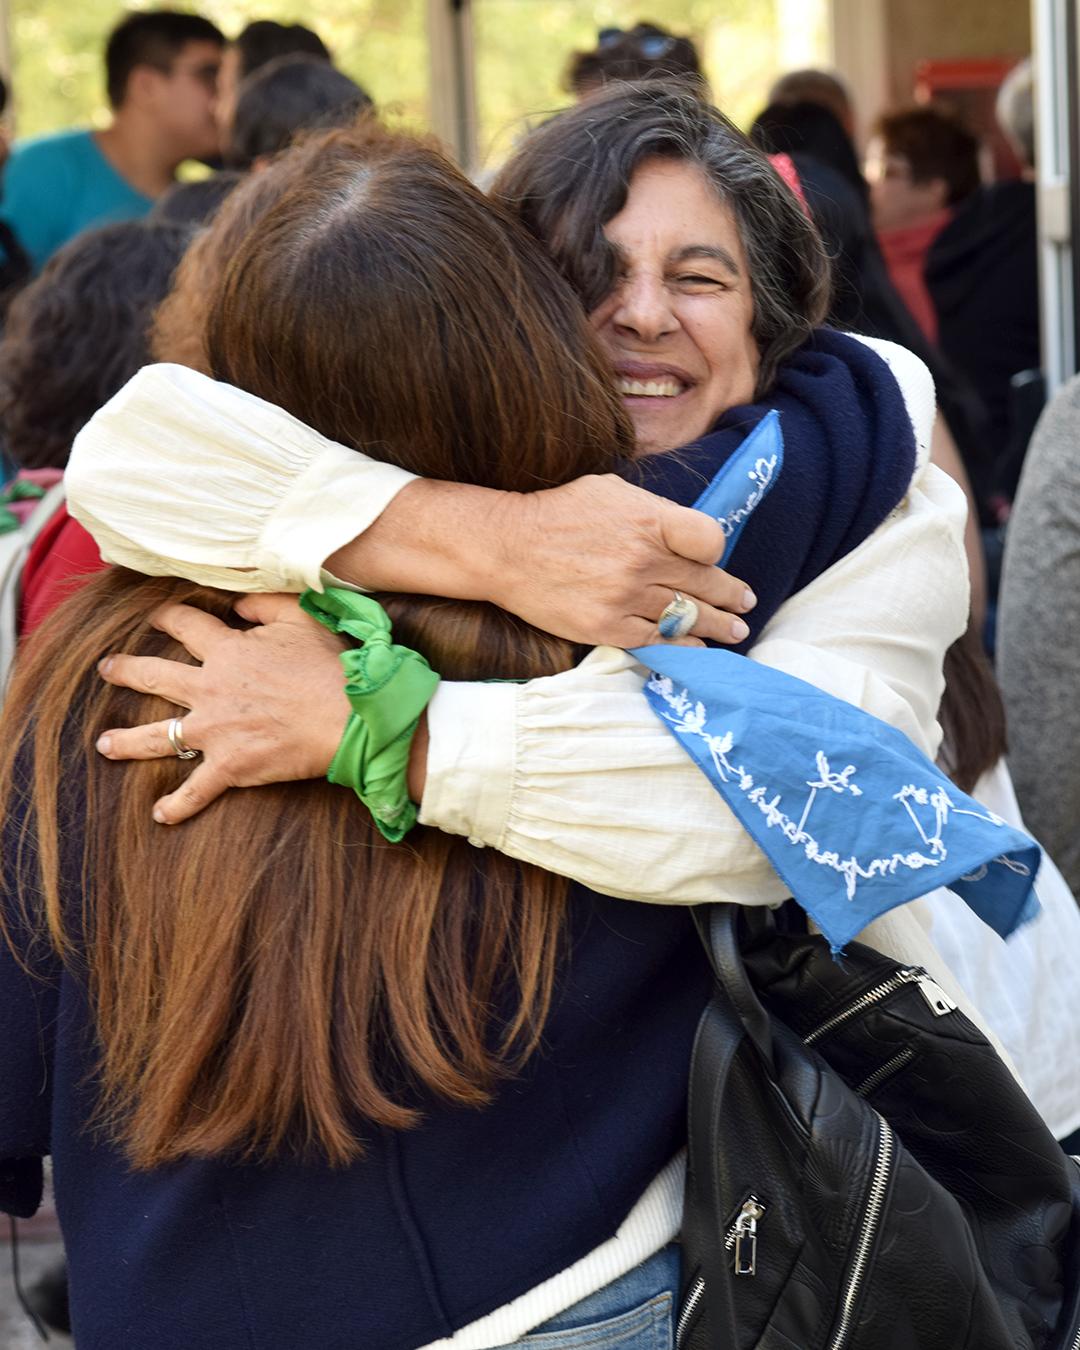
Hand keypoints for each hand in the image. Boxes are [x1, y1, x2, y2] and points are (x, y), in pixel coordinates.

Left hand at [96, 595, 352, 823]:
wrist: (347, 716)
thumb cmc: (329, 667)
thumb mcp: (302, 619)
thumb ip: (265, 605)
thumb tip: (238, 604)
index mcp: (227, 651)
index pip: (185, 626)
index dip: (168, 618)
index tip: (157, 617)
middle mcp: (210, 689)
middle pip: (154, 677)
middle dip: (125, 672)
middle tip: (107, 670)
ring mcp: (214, 731)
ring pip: (157, 736)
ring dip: (126, 741)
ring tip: (104, 744)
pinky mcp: (230, 766)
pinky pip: (195, 790)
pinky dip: (176, 805)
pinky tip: (159, 814)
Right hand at [490, 475, 755, 646]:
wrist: (507, 547)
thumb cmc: (560, 513)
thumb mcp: (612, 492)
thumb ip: (655, 514)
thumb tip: (688, 536)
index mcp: (649, 520)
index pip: (710, 540)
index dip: (716, 553)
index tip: (714, 559)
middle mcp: (643, 560)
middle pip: (706, 583)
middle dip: (733, 597)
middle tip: (746, 604)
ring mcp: (626, 597)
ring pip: (688, 617)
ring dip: (717, 626)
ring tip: (735, 632)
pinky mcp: (607, 627)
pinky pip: (658, 640)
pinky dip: (683, 646)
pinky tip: (698, 648)